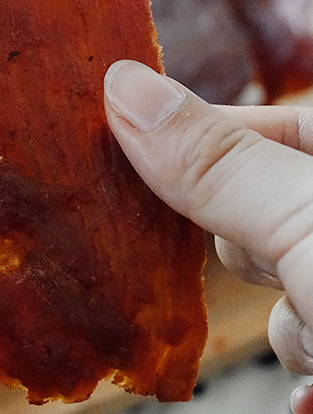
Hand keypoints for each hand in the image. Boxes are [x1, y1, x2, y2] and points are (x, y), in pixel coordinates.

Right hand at [104, 59, 312, 413]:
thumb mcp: (312, 225)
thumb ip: (214, 160)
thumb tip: (120, 86)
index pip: (263, 118)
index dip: (199, 138)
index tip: (129, 157)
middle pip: (266, 206)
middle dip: (255, 251)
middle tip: (273, 267)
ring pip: (287, 285)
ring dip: (294, 328)